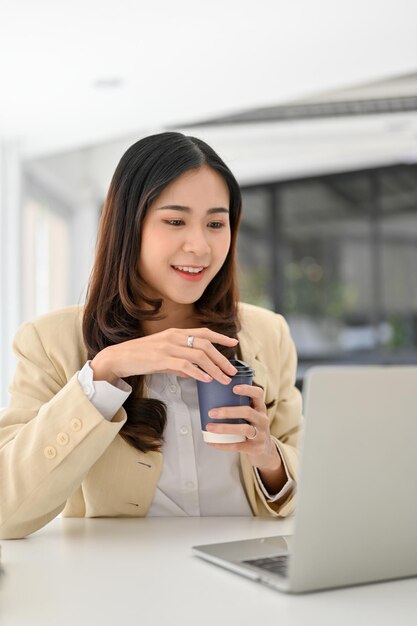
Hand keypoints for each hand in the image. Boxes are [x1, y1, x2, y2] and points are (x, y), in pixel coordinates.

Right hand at [90, 328, 238, 384]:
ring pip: (199, 355)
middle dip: (222, 358)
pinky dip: (198, 372)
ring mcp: (168, 347)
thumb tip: (194, 372)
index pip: (204, 332)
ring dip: (214, 368)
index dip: (221, 337)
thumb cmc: (141, 357)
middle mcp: (174, 337)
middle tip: (232, 371)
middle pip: (205, 345)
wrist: (119, 357)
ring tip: (224, 379)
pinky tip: (206, 379)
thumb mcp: (164, 356)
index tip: (234, 343)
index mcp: (176, 333)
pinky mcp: (162, 359)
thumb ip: (180, 361)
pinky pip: (185, 365)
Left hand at [205, 383, 282, 473]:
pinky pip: (238, 446)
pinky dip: (223, 444)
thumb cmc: (252, 427)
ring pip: (244, 429)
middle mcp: (262, 420)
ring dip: (224, 428)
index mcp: (260, 408)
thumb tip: (210, 397)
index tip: (233, 388)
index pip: (258, 394)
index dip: (247, 389)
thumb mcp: (252, 415)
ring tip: (209, 427)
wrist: (265, 450)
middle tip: (211, 412)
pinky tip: (212, 442)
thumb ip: (239, 406)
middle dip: (228, 412)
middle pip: (247, 412)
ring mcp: (260, 434)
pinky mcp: (255, 448)